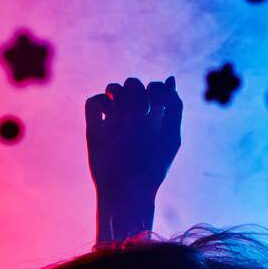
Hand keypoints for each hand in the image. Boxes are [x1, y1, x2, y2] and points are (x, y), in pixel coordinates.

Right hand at [87, 76, 181, 203]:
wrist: (127, 190)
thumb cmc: (153, 166)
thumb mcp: (170, 137)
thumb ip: (174, 106)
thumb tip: (170, 78)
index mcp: (155, 119)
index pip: (155, 87)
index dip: (156, 88)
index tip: (157, 103)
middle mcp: (134, 117)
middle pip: (133, 83)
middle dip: (137, 90)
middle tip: (141, 113)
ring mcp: (114, 121)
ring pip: (113, 88)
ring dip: (118, 93)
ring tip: (124, 115)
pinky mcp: (95, 128)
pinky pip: (93, 101)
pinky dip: (100, 103)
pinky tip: (107, 119)